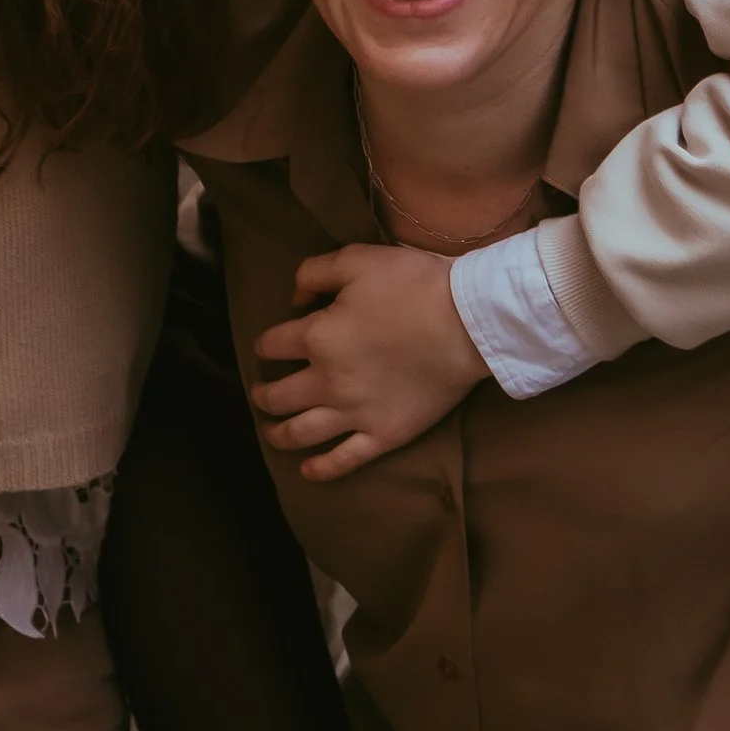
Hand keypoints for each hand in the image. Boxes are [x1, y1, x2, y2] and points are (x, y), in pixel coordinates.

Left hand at [252, 244, 487, 477]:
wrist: (467, 322)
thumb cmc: (413, 285)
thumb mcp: (357, 259)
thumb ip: (315, 272)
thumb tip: (294, 298)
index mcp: (317, 337)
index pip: (272, 345)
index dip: (265, 344)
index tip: (268, 346)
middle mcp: (327, 381)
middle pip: (278, 396)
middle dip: (263, 395)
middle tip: (262, 394)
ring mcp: (355, 413)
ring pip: (301, 433)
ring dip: (279, 434)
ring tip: (272, 432)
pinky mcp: (383, 435)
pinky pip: (344, 460)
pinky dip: (321, 469)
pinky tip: (307, 471)